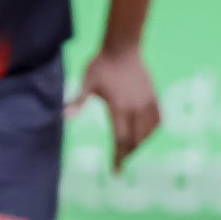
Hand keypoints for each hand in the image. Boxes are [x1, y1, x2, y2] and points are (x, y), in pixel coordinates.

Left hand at [69, 46, 161, 170]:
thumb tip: (62, 116)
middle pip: (135, 141)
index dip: (118, 158)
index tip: (116, 171)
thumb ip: (77, 101)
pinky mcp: (155, 97)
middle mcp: (136, 108)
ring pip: (148, 133)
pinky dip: (151, 131)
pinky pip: (157, 121)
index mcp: (118, 107)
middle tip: (120, 161)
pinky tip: (144, 133)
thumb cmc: (101, 65)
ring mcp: (148, 103)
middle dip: (128, 153)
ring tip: (129, 148)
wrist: (123, 48)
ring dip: (140, 143)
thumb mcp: (87, 83)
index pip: (120, 140)